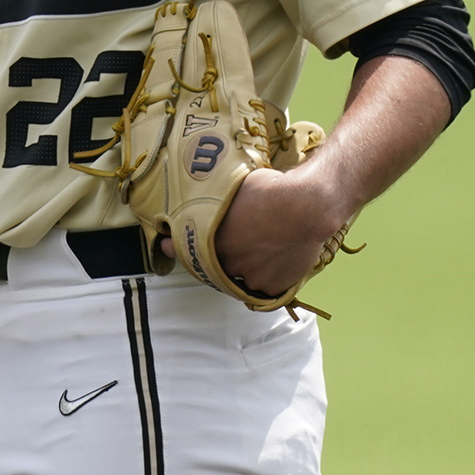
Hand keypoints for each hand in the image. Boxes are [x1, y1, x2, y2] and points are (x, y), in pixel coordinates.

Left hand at [160, 163, 344, 298]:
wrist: (308, 206)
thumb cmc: (270, 189)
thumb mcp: (234, 188)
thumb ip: (215, 202)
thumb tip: (204, 203)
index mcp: (214, 240)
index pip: (185, 249)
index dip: (176, 247)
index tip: (166, 246)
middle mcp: (228, 263)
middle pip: (215, 265)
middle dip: (217, 256)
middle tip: (230, 242)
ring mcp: (251, 277)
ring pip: (239, 276)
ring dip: (242, 266)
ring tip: (256, 248)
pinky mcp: (273, 287)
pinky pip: (263, 285)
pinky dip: (265, 275)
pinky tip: (272, 257)